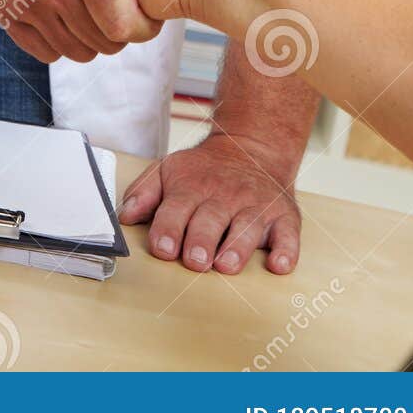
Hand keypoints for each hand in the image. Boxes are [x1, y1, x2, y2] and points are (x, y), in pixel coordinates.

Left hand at [121, 132, 301, 275]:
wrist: (252, 147)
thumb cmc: (205, 170)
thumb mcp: (169, 170)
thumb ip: (144, 192)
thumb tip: (124, 216)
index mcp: (193, 187)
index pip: (177, 208)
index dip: (169, 228)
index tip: (163, 247)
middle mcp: (226, 196)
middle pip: (212, 219)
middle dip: (201, 240)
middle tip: (194, 260)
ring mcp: (256, 206)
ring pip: (248, 227)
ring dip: (237, 246)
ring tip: (226, 264)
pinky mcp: (283, 216)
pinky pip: (288, 234)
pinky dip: (286, 250)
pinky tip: (279, 263)